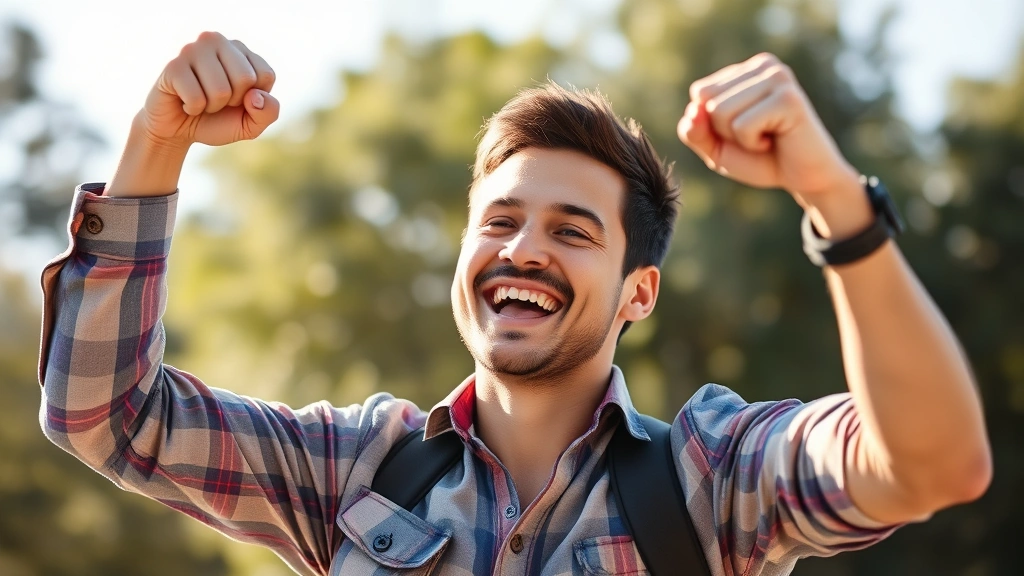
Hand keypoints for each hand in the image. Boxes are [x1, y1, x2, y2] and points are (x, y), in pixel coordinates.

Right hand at [139, 31, 279, 150]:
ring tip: (200, 99)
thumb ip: (268, 112)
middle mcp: (218, 41)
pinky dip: (193, 109)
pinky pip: (196, 98)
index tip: (237, 99)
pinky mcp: (173, 66)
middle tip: (216, 100)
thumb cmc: (218, 120)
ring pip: (220, 90)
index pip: (266, 75)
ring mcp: (193, 49)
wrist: (178, 130)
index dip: (254, 98)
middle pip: (245, 79)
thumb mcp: (252, 123)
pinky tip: (184, 101)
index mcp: (241, 50)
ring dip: (212, 106)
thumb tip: (255, 96)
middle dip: (233, 101)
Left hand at [677, 53, 858, 201]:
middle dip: (724, 130)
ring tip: (767, 136)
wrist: (803, 179)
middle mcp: (764, 65)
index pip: (700, 93)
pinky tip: (776, 138)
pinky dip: (753, 143)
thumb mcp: (716, 148)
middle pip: (707, 100)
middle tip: (757, 135)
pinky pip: (742, 126)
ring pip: (720, 112)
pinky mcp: (788, 98)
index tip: (742, 130)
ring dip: (739, 138)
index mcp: (746, 70)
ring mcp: (778, 77)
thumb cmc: (760, 159)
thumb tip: (692, 111)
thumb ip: (694, 132)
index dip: (712, 124)